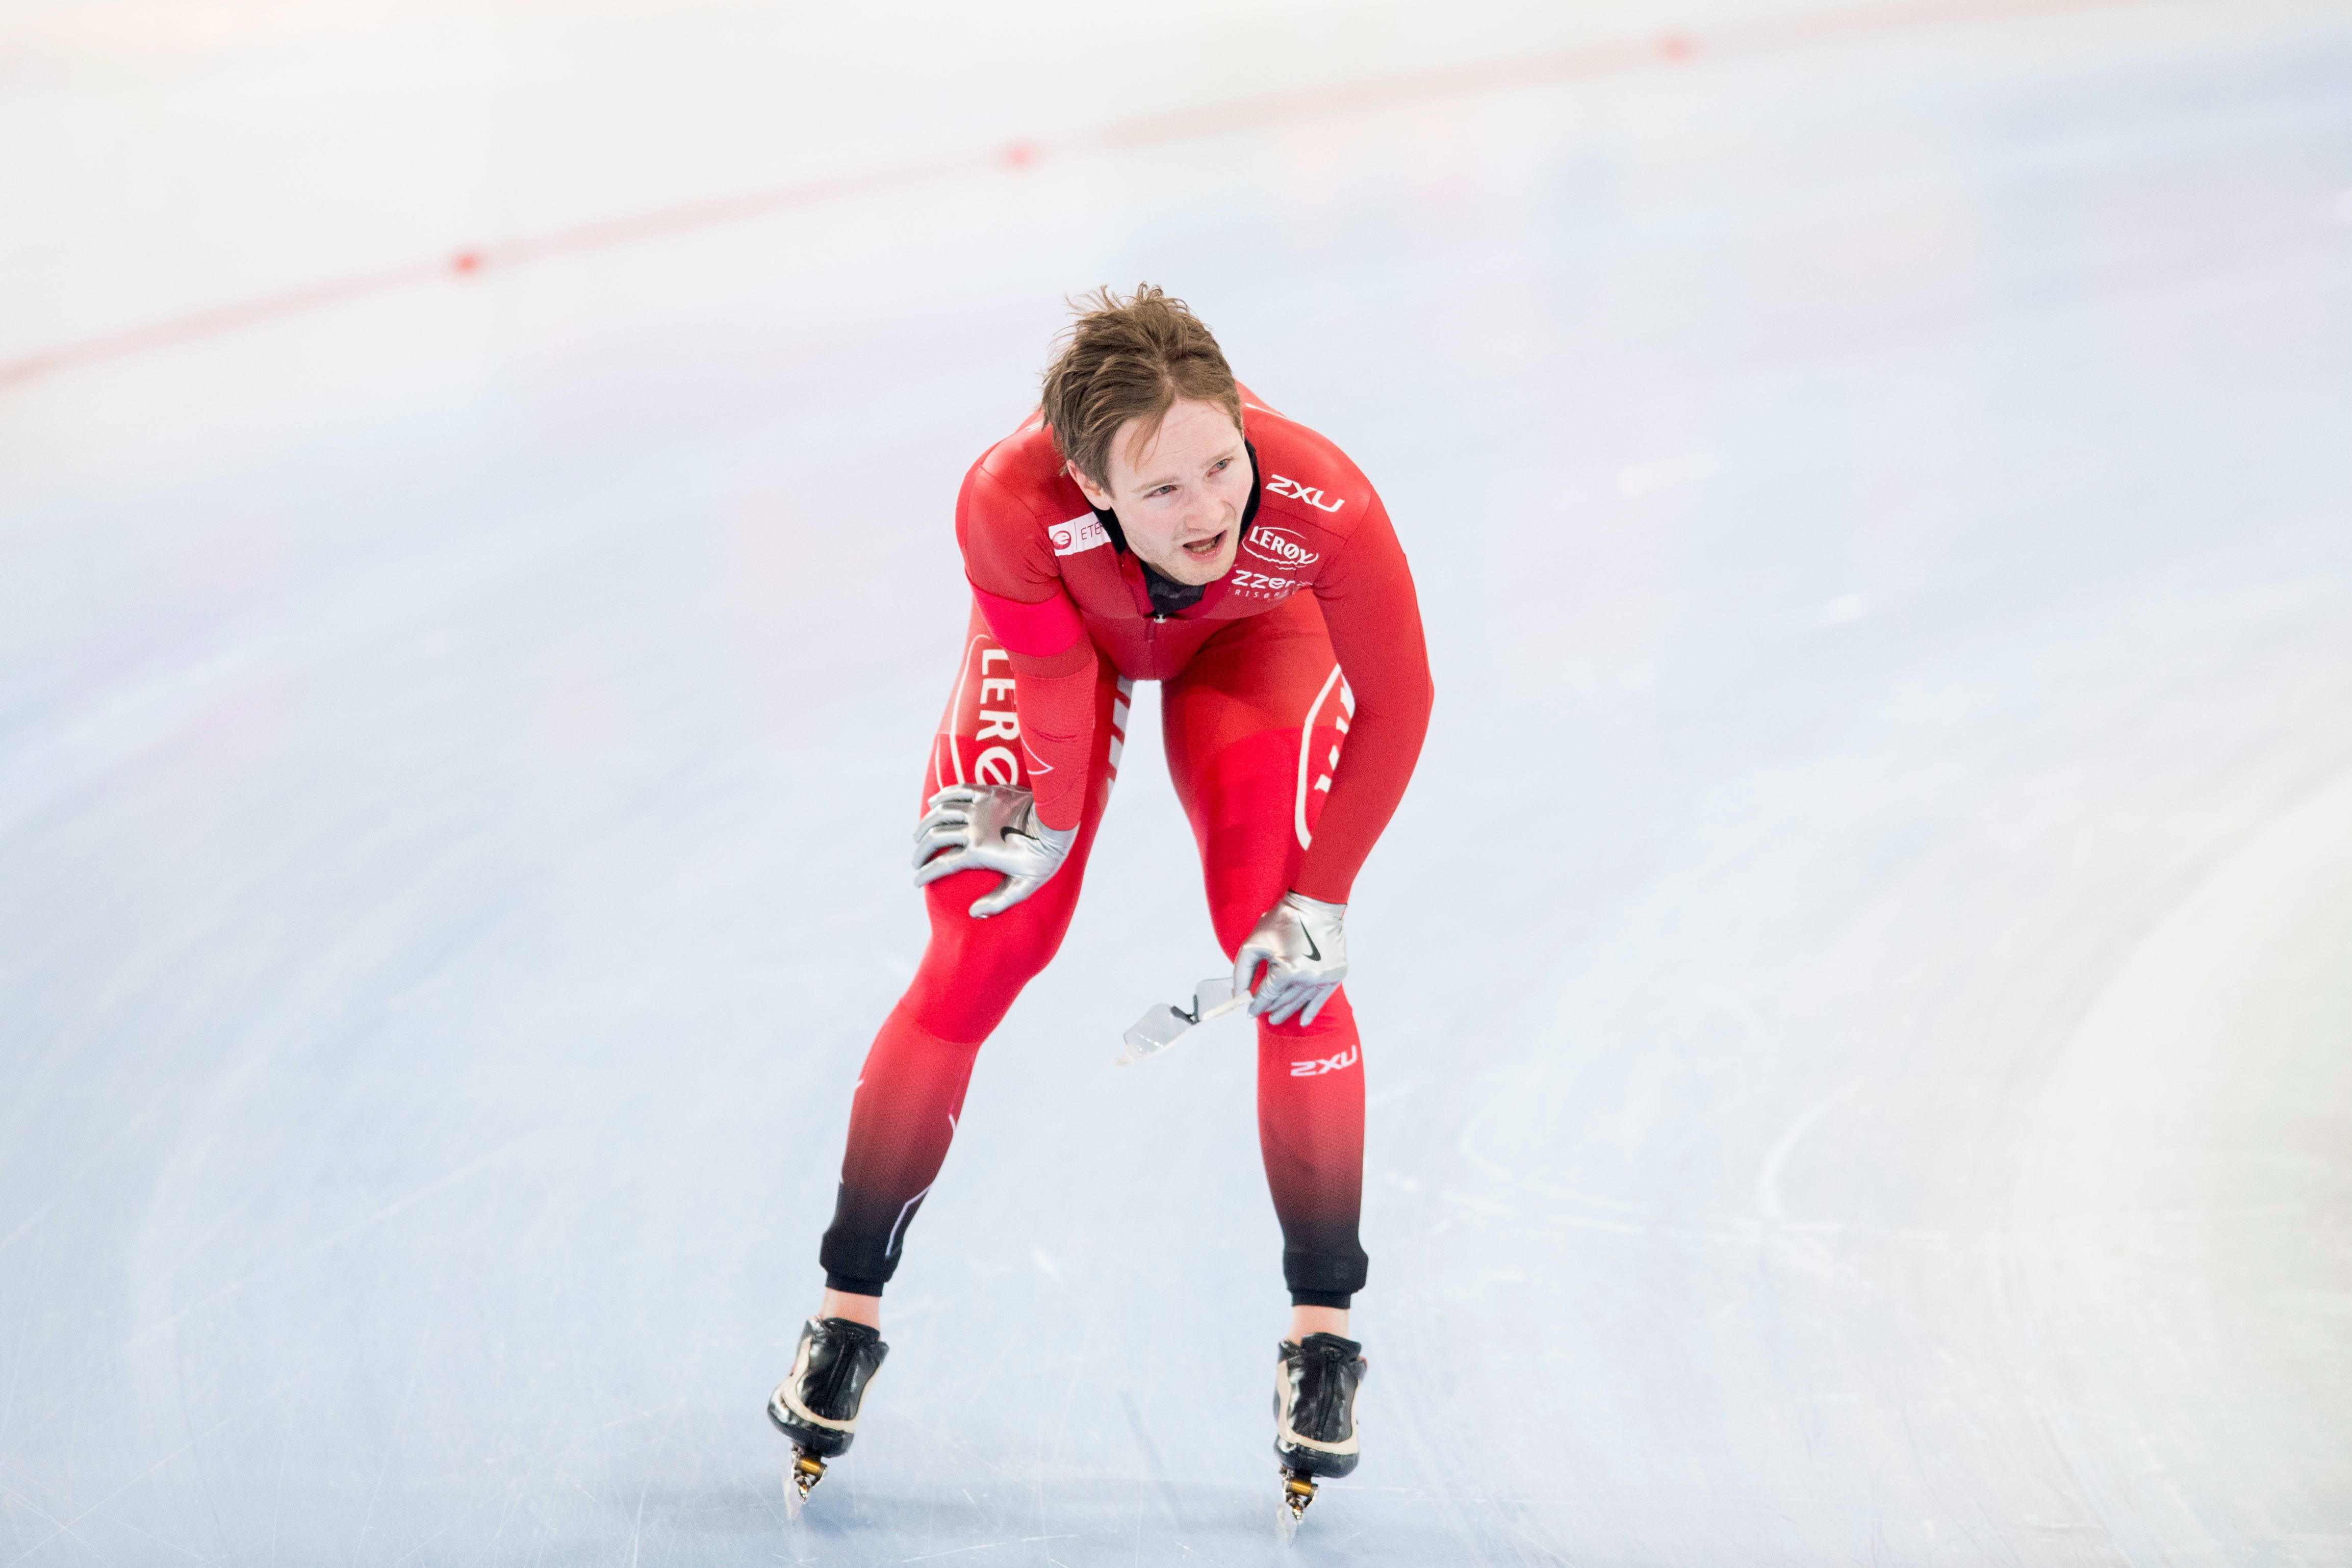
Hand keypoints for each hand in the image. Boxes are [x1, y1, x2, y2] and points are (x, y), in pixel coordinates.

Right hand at [912, 784, 1076, 917]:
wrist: (1057, 821)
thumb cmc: (1044, 856)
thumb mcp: (1025, 885)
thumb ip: (999, 902)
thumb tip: (975, 912)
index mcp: (978, 852)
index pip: (943, 864)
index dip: (926, 874)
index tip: (917, 882)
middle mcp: (973, 829)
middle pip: (935, 837)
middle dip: (921, 851)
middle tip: (916, 861)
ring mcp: (979, 808)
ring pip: (942, 813)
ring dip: (926, 824)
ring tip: (918, 834)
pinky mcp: (989, 793)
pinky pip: (959, 791)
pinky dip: (942, 797)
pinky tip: (933, 803)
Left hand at [1233, 891, 1346, 1026]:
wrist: (1316, 906)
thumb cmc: (1283, 921)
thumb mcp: (1254, 943)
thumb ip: (1242, 971)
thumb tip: (1238, 994)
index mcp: (1287, 971)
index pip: (1267, 995)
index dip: (1256, 1005)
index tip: (1249, 1011)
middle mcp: (1307, 978)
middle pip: (1284, 1000)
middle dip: (1271, 1008)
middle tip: (1264, 1016)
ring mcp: (1324, 978)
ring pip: (1300, 1001)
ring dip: (1288, 1010)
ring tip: (1276, 1018)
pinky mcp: (1336, 974)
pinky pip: (1320, 999)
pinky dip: (1311, 1010)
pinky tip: (1303, 1020)